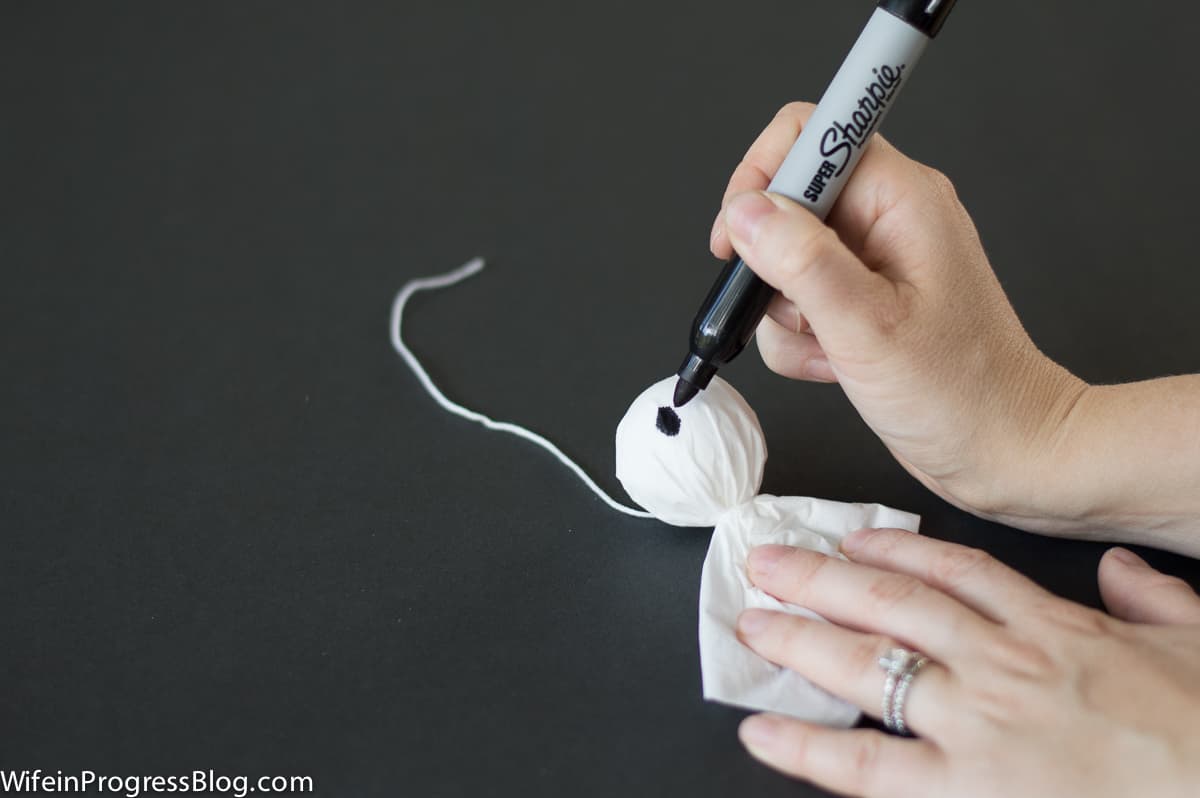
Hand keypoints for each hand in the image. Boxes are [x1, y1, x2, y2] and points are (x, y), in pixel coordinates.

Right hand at [710, 102, 1086, 529]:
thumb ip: (802, 262)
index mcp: (902, 199)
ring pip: (784, 259)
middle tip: (794, 307)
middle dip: (772, 263)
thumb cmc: (964, 393)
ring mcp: (874, 262)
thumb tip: (747, 212)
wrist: (1003, 449)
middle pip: (788, 203)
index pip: (810, 134)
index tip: (742, 231)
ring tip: (828, 346)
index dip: (764, 175)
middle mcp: (888, 218)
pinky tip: (835, 363)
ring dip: (786, 311)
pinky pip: (799, 300)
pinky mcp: (863, 300)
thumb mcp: (868, 326)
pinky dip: (801, 338)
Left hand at [733, 529, 1199, 797]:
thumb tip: (1125, 571)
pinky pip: (865, 766)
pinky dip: (806, 748)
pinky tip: (761, 732)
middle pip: (890, 605)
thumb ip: (1155, 600)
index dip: (895, 552)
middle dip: (819, 580)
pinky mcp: (966, 790)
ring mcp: (977, 725)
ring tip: (752, 622)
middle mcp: (1002, 666)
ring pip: (869, 663)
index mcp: (1054, 630)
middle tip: (768, 562)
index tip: (854, 540)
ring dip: (800, 639)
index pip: (956, 573)